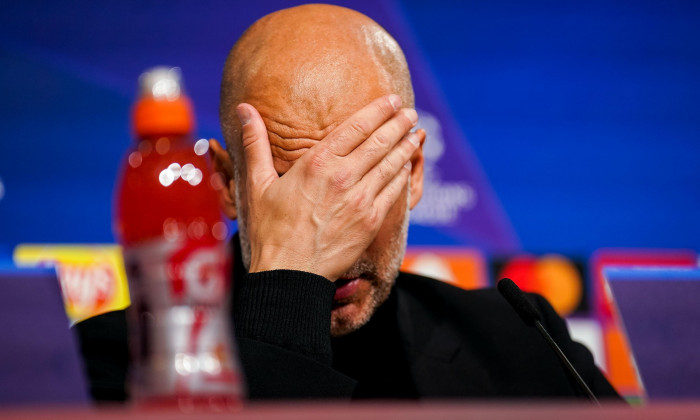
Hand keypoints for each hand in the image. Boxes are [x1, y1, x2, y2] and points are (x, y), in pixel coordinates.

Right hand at [237, 95, 422, 280]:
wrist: (289, 274)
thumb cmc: (270, 230)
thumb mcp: (256, 183)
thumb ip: (255, 143)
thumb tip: (243, 108)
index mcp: (316, 163)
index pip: (355, 127)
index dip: (377, 110)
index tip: (390, 100)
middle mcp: (342, 177)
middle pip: (379, 141)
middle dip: (398, 123)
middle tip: (410, 111)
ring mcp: (360, 199)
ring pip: (391, 164)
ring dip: (406, 145)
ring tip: (416, 132)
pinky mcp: (370, 221)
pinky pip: (393, 191)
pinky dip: (403, 175)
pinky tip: (408, 166)